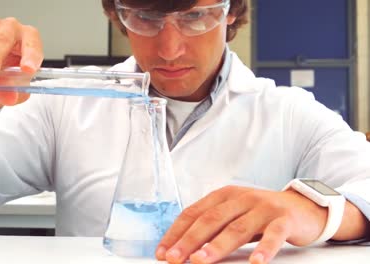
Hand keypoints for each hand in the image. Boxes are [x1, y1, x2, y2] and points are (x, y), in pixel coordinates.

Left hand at [155, 185, 328, 263]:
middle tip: (175, 258)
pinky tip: (255, 262)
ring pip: (237, 228)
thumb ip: (213, 226)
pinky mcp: (284, 219)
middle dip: (189, 240)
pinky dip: (264, 249)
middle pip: (211, 220)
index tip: (163, 251)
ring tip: (201, 260)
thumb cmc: (261, 213)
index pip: (194, 213)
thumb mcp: (234, 214)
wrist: (303, 206)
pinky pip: (273, 236)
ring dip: (217, 246)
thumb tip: (185, 248)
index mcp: (224, 195)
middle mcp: (241, 198)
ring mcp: (263, 207)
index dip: (176, 232)